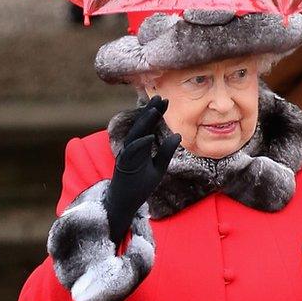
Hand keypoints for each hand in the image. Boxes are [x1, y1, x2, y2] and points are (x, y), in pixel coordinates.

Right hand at [105, 96, 180, 245]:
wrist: (126, 203)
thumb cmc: (140, 185)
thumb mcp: (158, 168)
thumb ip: (166, 152)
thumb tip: (178, 135)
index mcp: (140, 147)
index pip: (148, 126)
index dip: (155, 113)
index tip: (165, 100)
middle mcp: (132, 148)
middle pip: (141, 126)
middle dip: (150, 111)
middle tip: (160, 97)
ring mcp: (127, 156)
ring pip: (135, 135)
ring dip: (144, 123)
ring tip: (154, 111)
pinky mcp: (124, 166)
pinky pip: (132, 153)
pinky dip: (140, 144)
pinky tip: (150, 136)